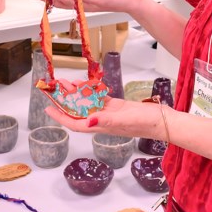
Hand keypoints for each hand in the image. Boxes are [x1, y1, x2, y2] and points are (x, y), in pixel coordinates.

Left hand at [44, 97, 165, 139]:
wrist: (163, 121)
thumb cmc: (145, 123)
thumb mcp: (124, 120)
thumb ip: (106, 121)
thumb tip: (88, 121)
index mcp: (102, 127)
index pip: (76, 123)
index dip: (61, 117)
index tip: (48, 109)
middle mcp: (102, 121)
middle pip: (79, 113)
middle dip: (66, 103)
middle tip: (55, 90)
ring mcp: (110, 114)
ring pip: (89, 104)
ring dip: (78, 95)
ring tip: (68, 84)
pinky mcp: (117, 107)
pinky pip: (100, 99)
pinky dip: (93, 92)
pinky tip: (87, 85)